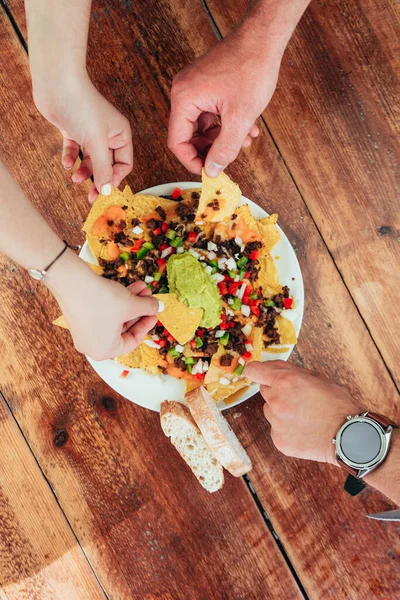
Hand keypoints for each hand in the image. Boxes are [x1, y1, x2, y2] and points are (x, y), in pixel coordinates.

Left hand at [34, 75, 132, 202]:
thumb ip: (103, 169)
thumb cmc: (81, 106)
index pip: (124, 164)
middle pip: (106, 165)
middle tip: (90, 196)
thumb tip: (108, 191)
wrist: (56, 83)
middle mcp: (108, 134)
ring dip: (83, 171)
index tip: (104, 189)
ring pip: (90, 160)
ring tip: (74, 177)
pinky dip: (71, 158)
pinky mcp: (73, 130)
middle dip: (98, 180)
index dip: (115, 178)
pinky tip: (66, 163)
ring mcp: (89, 132)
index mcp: (120, 134)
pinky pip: (75, 150)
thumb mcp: (96, 142)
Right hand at [48, 255, 161, 360]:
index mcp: (104, 351)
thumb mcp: (131, 305)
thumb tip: (159, 307)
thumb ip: (148, 308)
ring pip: (114, 318)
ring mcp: (84, 331)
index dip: (146, 325)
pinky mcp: (79, 316)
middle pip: (123, 328)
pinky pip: (103, 313)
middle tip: (149, 297)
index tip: (155, 312)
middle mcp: (92, 345)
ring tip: (142, 288)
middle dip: (138, 310)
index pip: (132, 341)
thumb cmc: (104, 301)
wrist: (72, 282)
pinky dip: (116, 301)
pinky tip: (130, 287)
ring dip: (130, 303)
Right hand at [168, 30, 280, 176]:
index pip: (177, 142)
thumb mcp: (240, 119)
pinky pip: (210, 113)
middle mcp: (184, 91)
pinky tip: (247, 128)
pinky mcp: (206, 85)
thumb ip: (224, 149)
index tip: (209, 172)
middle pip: (189, 135)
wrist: (264, 38)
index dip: (192, 161)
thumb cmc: (251, 70)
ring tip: (246, 140)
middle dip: (212, 149)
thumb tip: (211, 171)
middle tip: (230, 156)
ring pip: (202, 126)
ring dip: (223, 138)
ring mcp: (194, 87)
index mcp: (184, 98)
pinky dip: (226, 124)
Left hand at [245, 361, 363, 463]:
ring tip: (304, 416)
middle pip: (265, 391)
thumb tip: (267, 366)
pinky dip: (286, 429)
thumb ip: (288, 369)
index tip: (259, 374)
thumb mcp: (315, 377)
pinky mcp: (279, 441)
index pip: (253, 371)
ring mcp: (276, 423)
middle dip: (277, 392)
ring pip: (270, 411)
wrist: (348, 435)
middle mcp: (276, 401)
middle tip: (298, 399)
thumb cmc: (335, 403)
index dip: (256, 371)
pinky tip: (304, 429)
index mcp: (284, 381)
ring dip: (281, 411)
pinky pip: (276, 430)